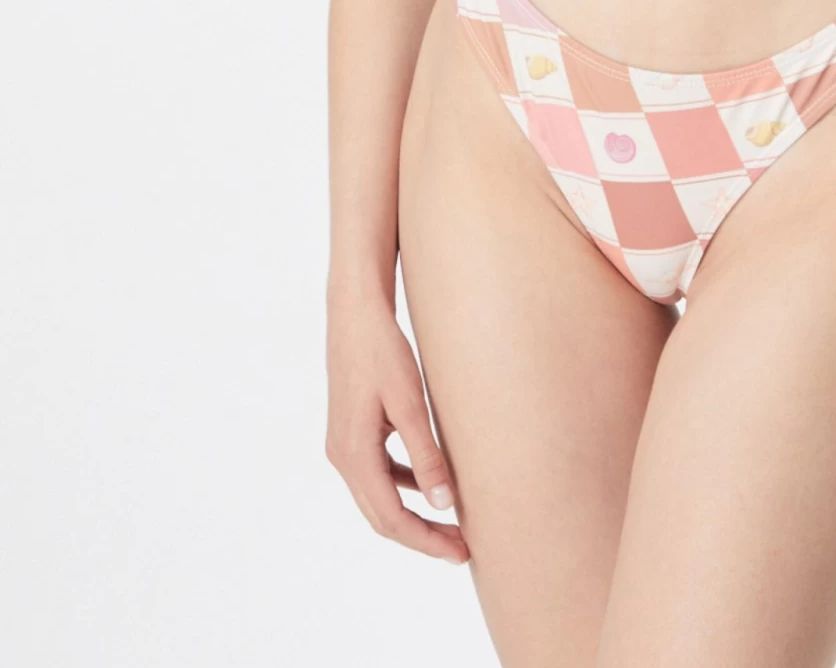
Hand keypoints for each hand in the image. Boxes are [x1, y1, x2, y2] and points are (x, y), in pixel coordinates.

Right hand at [325, 287, 468, 564]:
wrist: (355, 311)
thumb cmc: (382, 351)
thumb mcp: (409, 403)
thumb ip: (425, 455)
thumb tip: (444, 503)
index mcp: (353, 455)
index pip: (391, 518)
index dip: (426, 540)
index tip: (460, 553)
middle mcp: (342, 457)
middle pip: (382, 516)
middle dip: (422, 535)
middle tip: (462, 548)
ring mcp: (344, 445)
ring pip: (379, 497)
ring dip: (413, 513)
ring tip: (451, 522)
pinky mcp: (352, 431)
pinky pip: (378, 473)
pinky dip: (403, 485)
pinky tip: (430, 481)